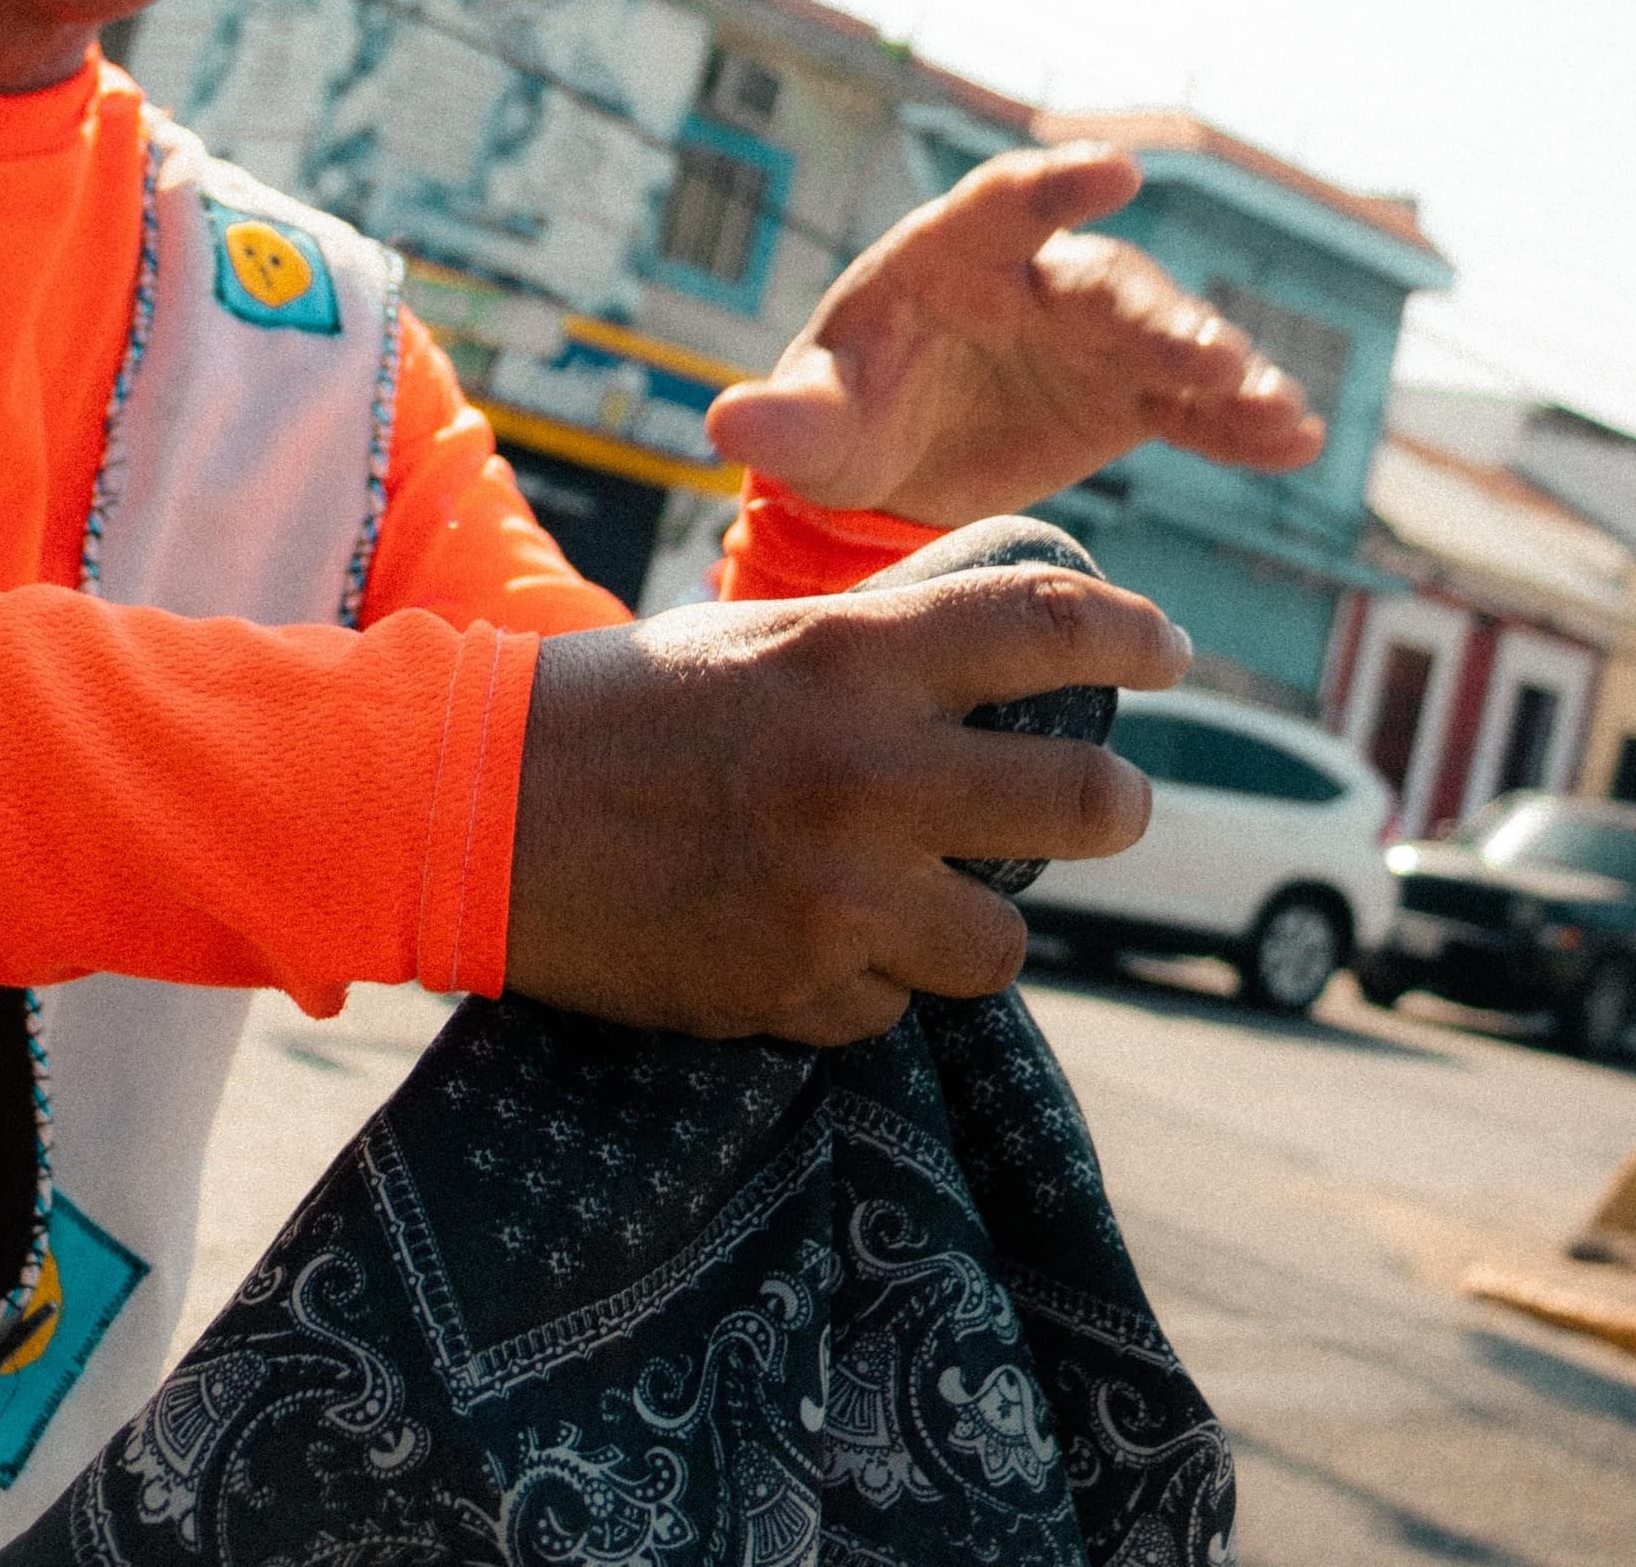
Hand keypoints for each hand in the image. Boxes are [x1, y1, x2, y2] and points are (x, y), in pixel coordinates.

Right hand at [507, 560, 1188, 1043]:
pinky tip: (806, 941)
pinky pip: (889, 1008)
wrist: (468, 812)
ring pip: (1003, 939)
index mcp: (851, 658)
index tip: (1167, 650)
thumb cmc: (615, 707)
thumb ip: (879, 647)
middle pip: (1086, 804)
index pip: (1047, 626)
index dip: (1131, 634)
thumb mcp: (755, 640)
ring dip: (976, 922)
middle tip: (1105, 806)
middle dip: (1112, 807)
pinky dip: (864, 982)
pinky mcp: (791, 989)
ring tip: (923, 899)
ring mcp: (835, 897)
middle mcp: (865, 776)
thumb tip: (1002, 646)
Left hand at [705, 146, 1326, 526]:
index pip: (1002, 204)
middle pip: (1106, 283)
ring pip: (1168, 338)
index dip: (1055, 187)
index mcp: (947, 255)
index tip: (1114, 172)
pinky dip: (1239, 421)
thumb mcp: (811, 424)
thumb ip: (783, 423)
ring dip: (1224, 371)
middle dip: (1161, 317)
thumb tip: (726, 423)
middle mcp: (1033, 280)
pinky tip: (1293, 444)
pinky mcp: (1126, 396)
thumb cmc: (839, 418)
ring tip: (1276, 410)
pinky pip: (1191, 404)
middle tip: (1208, 357)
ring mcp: (1088, 337)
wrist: (886, 473)